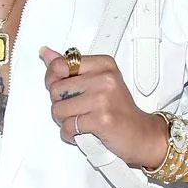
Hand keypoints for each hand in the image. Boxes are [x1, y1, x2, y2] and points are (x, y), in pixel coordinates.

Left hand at [39, 46, 166, 168]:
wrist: (142, 133)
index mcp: (103, 64)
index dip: (53, 79)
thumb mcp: (98, 81)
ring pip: (58, 109)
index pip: (60, 65)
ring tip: (78, 121)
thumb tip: (46, 53)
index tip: (61, 88)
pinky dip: (70, 134)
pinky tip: (81, 132)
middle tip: (75, 109)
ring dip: (64, 121)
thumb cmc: (119, 109)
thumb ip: (70, 68)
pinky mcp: (101, 120)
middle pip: (55, 89)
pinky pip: (68, 127)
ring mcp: (103, 99)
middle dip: (59, 103)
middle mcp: (104, 78)